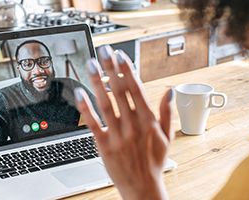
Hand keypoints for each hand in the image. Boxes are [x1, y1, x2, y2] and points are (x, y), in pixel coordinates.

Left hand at [74, 46, 173, 199]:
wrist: (143, 189)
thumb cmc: (154, 164)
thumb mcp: (168, 138)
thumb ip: (167, 113)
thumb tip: (169, 92)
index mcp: (148, 121)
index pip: (137, 89)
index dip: (128, 70)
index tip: (121, 55)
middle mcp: (133, 125)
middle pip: (120, 90)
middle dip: (111, 68)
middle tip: (104, 51)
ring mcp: (118, 135)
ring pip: (106, 103)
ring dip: (97, 81)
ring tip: (91, 64)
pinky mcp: (105, 146)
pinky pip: (93, 123)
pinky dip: (86, 108)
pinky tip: (79, 93)